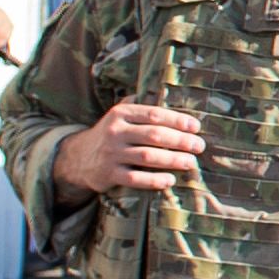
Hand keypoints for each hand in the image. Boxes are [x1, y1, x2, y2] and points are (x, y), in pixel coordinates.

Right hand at [54, 99, 203, 193]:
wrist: (79, 157)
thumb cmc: (112, 133)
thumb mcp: (121, 115)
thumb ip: (142, 105)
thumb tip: (176, 98)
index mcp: (121, 114)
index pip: (154, 114)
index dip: (177, 120)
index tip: (196, 126)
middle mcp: (115, 132)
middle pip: (154, 135)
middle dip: (180, 140)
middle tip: (199, 146)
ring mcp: (111, 153)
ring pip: (147, 156)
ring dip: (172, 159)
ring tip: (191, 162)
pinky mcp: (109, 174)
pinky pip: (134, 178)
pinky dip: (154, 180)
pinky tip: (169, 180)